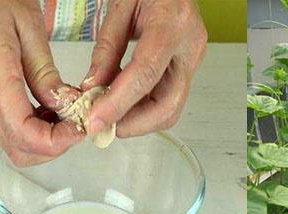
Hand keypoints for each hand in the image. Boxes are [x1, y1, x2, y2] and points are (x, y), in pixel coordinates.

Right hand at [0, 0, 82, 165]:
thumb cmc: (2, 4)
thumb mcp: (31, 29)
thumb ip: (46, 73)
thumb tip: (64, 107)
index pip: (20, 128)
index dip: (53, 140)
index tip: (79, 129)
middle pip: (17, 147)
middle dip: (52, 146)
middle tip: (78, 126)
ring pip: (14, 145)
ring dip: (46, 142)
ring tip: (69, 118)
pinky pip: (13, 130)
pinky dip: (38, 132)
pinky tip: (55, 112)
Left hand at [81, 0, 206, 136]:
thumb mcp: (119, 7)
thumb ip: (106, 48)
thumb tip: (92, 88)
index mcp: (172, 24)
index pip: (146, 73)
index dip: (119, 103)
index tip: (95, 121)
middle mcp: (190, 46)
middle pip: (168, 103)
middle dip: (133, 124)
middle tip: (102, 127)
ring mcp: (194, 59)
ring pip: (172, 108)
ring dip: (138, 120)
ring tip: (109, 115)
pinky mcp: (190, 67)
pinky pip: (170, 99)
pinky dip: (144, 109)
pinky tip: (123, 103)